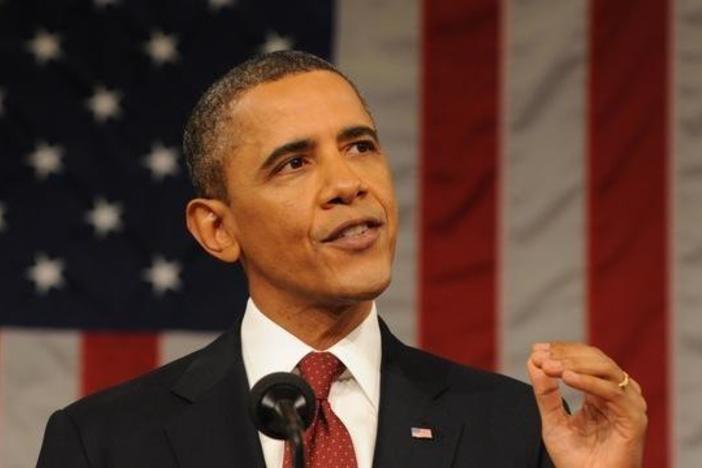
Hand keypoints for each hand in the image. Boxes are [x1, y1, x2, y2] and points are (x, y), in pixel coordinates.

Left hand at [526, 342, 646, 467]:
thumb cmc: (574, 459)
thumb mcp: (552, 419)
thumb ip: (544, 391)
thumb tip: (533, 359)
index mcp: (600, 391)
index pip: (584, 359)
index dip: (561, 351)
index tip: (536, 350)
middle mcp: (617, 394)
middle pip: (596, 359)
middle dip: (565, 355)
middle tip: (541, 357)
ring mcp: (628, 404)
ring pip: (606, 369)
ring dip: (575, 364)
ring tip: (550, 367)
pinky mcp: (634, 419)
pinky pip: (613, 393)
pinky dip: (590, 382)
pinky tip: (568, 378)